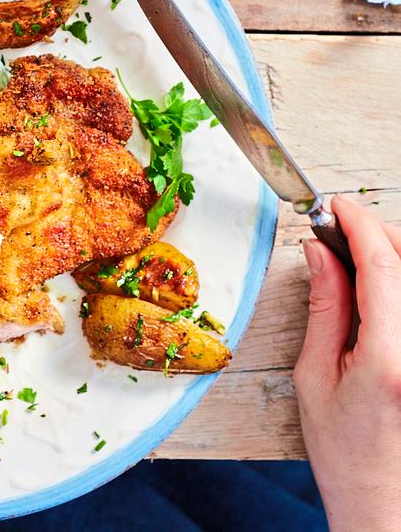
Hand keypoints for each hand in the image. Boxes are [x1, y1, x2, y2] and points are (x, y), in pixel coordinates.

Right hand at [295, 195, 400, 530]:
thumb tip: (320, 254)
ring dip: (392, 257)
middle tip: (336, 229)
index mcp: (390, 357)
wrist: (391, 503)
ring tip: (355, 257)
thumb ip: (325, 308)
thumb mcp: (315, 376)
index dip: (358, 225)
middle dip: (377, 233)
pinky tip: (380, 285)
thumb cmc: (347, 452)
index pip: (382, 266)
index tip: (335, 207)